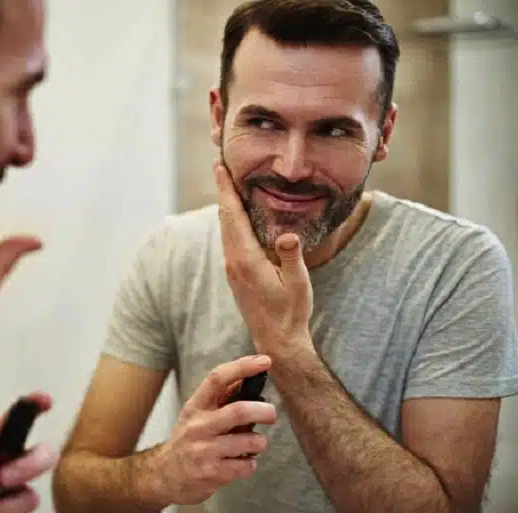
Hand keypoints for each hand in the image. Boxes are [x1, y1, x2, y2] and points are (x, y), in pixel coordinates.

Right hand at [153, 355, 275, 504]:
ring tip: (254, 444)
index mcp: (196, 406)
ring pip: (248, 442)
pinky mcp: (212, 473)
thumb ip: (220, 399)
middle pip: (239, 411)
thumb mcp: (197, 415)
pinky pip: (246, 465)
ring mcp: (204, 450)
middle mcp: (198, 425)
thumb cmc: (187, 441)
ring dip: (259, 442)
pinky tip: (241, 462)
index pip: (218, 378)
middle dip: (264, 411)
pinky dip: (251, 463)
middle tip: (272, 414)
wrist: (164, 476)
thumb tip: (248, 378)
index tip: (264, 361)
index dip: (243, 367)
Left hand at [214, 160, 313, 357]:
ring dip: (226, 206)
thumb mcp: (297, 284)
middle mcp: (234, 262)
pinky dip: (231, 221)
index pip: (233, 216)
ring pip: (226, 229)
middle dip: (223, 191)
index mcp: (246, 259)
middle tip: (220, 166)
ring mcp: (233, 269)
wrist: (277, 340)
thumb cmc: (291, 312)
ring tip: (227, 184)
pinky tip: (237, 217)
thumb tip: (287, 234)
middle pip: (225, 218)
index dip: (226, 190)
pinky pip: (230, 240)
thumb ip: (292, 257)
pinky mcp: (236, 274)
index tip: (220, 168)